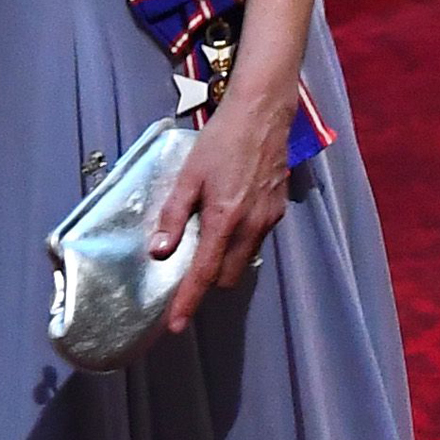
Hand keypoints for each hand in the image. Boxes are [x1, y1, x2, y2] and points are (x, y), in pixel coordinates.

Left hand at [150, 90, 291, 333]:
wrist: (262, 114)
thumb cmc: (220, 139)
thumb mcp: (189, 173)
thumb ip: (174, 213)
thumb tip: (160, 251)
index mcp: (224, 219)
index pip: (204, 274)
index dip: (188, 302)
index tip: (175, 326)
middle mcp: (250, 227)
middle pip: (227, 276)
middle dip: (208, 279)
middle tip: (189, 260)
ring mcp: (269, 220)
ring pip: (244, 260)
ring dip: (225, 259)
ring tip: (209, 232)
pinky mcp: (279, 211)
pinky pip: (257, 240)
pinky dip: (240, 240)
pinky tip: (231, 213)